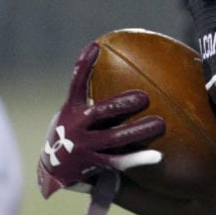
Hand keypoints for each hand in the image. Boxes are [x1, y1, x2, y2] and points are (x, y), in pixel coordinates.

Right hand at [37, 41, 165, 198]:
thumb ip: (94, 95)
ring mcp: (84, 147)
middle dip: (121, 104)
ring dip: (137, 131)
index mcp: (71, 109)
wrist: (54, 167)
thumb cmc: (75, 129)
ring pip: (114, 138)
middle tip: (145, 97)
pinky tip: (157, 155)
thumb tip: (121, 63)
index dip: (84, 65)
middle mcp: (75, 127)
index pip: (76, 83)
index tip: (96, 47)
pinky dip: (138, 157)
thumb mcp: (75, 111)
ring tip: (160, 124)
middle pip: (99, 113)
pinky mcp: (94, 164)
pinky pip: (119, 161)